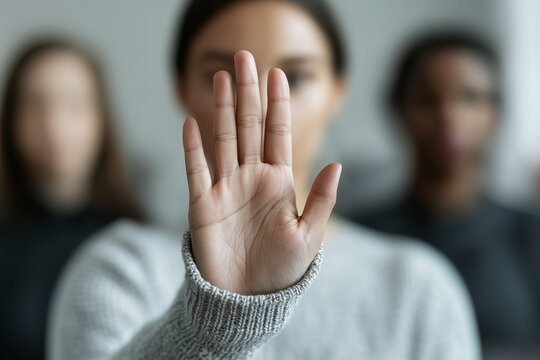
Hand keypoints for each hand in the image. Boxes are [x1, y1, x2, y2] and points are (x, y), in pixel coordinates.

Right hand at [182, 51, 340, 294]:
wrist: (247, 299)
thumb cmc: (282, 271)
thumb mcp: (309, 235)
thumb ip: (320, 199)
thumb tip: (337, 163)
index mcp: (278, 182)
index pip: (278, 134)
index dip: (278, 104)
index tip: (278, 73)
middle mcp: (251, 178)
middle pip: (250, 126)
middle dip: (249, 92)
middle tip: (245, 56)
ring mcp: (225, 189)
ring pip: (224, 139)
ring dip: (223, 109)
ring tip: (222, 77)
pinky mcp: (201, 206)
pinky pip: (196, 170)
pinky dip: (193, 148)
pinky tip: (192, 122)